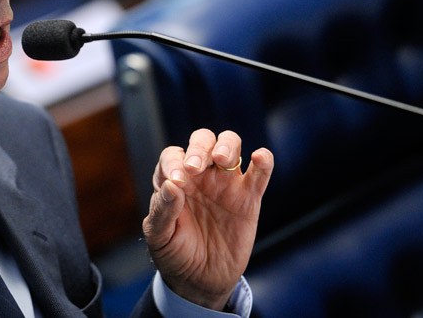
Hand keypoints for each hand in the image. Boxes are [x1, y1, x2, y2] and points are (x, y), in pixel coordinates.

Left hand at [143, 129, 273, 309]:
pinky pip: (258, 174)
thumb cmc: (174, 253)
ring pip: (231, 146)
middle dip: (199, 147)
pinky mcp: (249, 198)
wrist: (200, 280)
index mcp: (174, 178)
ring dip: (227, 146)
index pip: (173, 156)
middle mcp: (200, 174)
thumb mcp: (159, 236)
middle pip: (203, 141)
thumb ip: (162, 210)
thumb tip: (172, 185)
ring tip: (222, 160)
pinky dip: (263, 161)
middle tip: (196, 168)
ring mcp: (225, 183)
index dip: (173, 163)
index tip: (176, 181)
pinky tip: (259, 157)